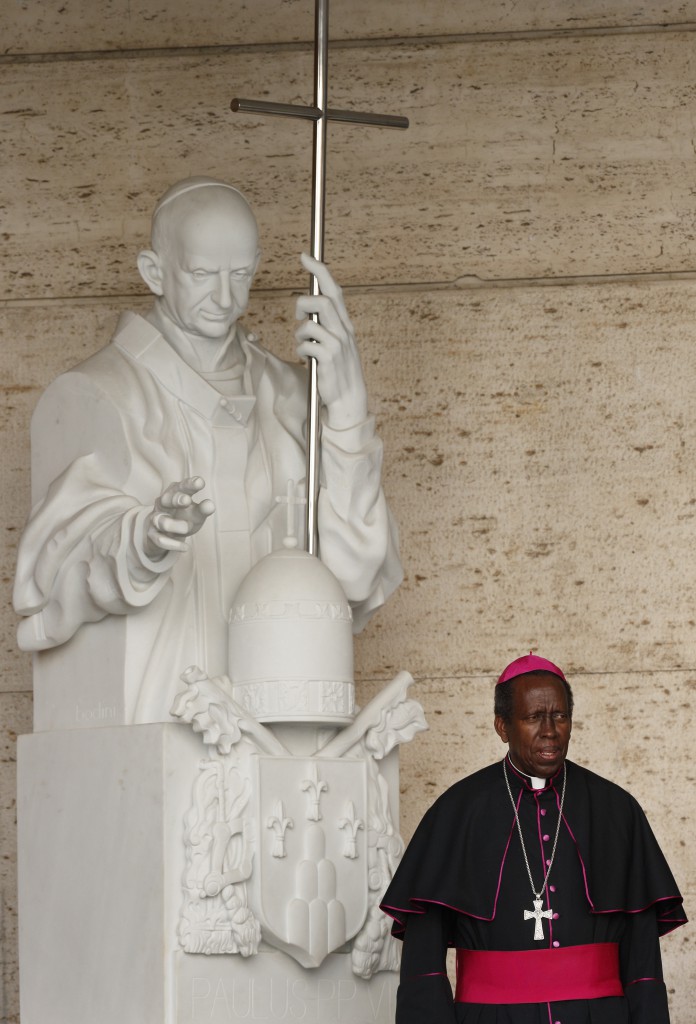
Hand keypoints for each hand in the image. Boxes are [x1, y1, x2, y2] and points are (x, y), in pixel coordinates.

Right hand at [143, 476, 214, 558]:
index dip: (189, 484)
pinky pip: (160, 540)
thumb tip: (210, 505)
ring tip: (187, 528)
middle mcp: (163, 504)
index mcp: (175, 494)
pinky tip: (186, 548)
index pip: (181, 487)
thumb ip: (203, 509)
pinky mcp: (152, 535)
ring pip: (161, 521)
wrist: (162, 534)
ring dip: (174, 524)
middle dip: (176, 499)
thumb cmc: (183, 517)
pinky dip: (173, 544)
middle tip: (187, 500)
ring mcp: (156, 519)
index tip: (200, 482)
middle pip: (166, 499)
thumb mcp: (195, 513)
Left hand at [295, 253, 368, 429]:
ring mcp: (337, 344)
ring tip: (303, 344)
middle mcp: (343, 330)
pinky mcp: (328, 358)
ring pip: (309, 324)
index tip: (305, 257)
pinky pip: (305, 345)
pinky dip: (301, 350)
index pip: (333, 290)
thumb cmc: (339, 369)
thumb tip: (307, 307)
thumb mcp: (338, 342)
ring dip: (300, 333)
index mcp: (345, 323)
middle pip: (321, 301)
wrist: (349, 397)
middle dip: (303, 303)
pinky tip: (307, 358)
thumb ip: (327, 324)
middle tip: (298, 313)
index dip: (319, 271)